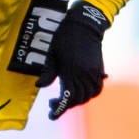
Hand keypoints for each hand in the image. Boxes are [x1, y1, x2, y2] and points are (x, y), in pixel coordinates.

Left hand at [35, 0, 109, 119]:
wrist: (85, 24)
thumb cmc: (63, 37)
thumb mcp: (51, 54)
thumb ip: (47, 72)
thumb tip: (39, 85)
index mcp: (71, 72)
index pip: (67, 98)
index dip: (59, 109)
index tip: (52, 115)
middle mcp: (85, 75)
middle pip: (78, 99)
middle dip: (65, 105)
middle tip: (53, 103)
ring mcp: (94, 73)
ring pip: (89, 95)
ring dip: (77, 100)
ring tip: (66, 98)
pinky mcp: (99, 69)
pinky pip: (97, 88)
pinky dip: (90, 94)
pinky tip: (80, 92)